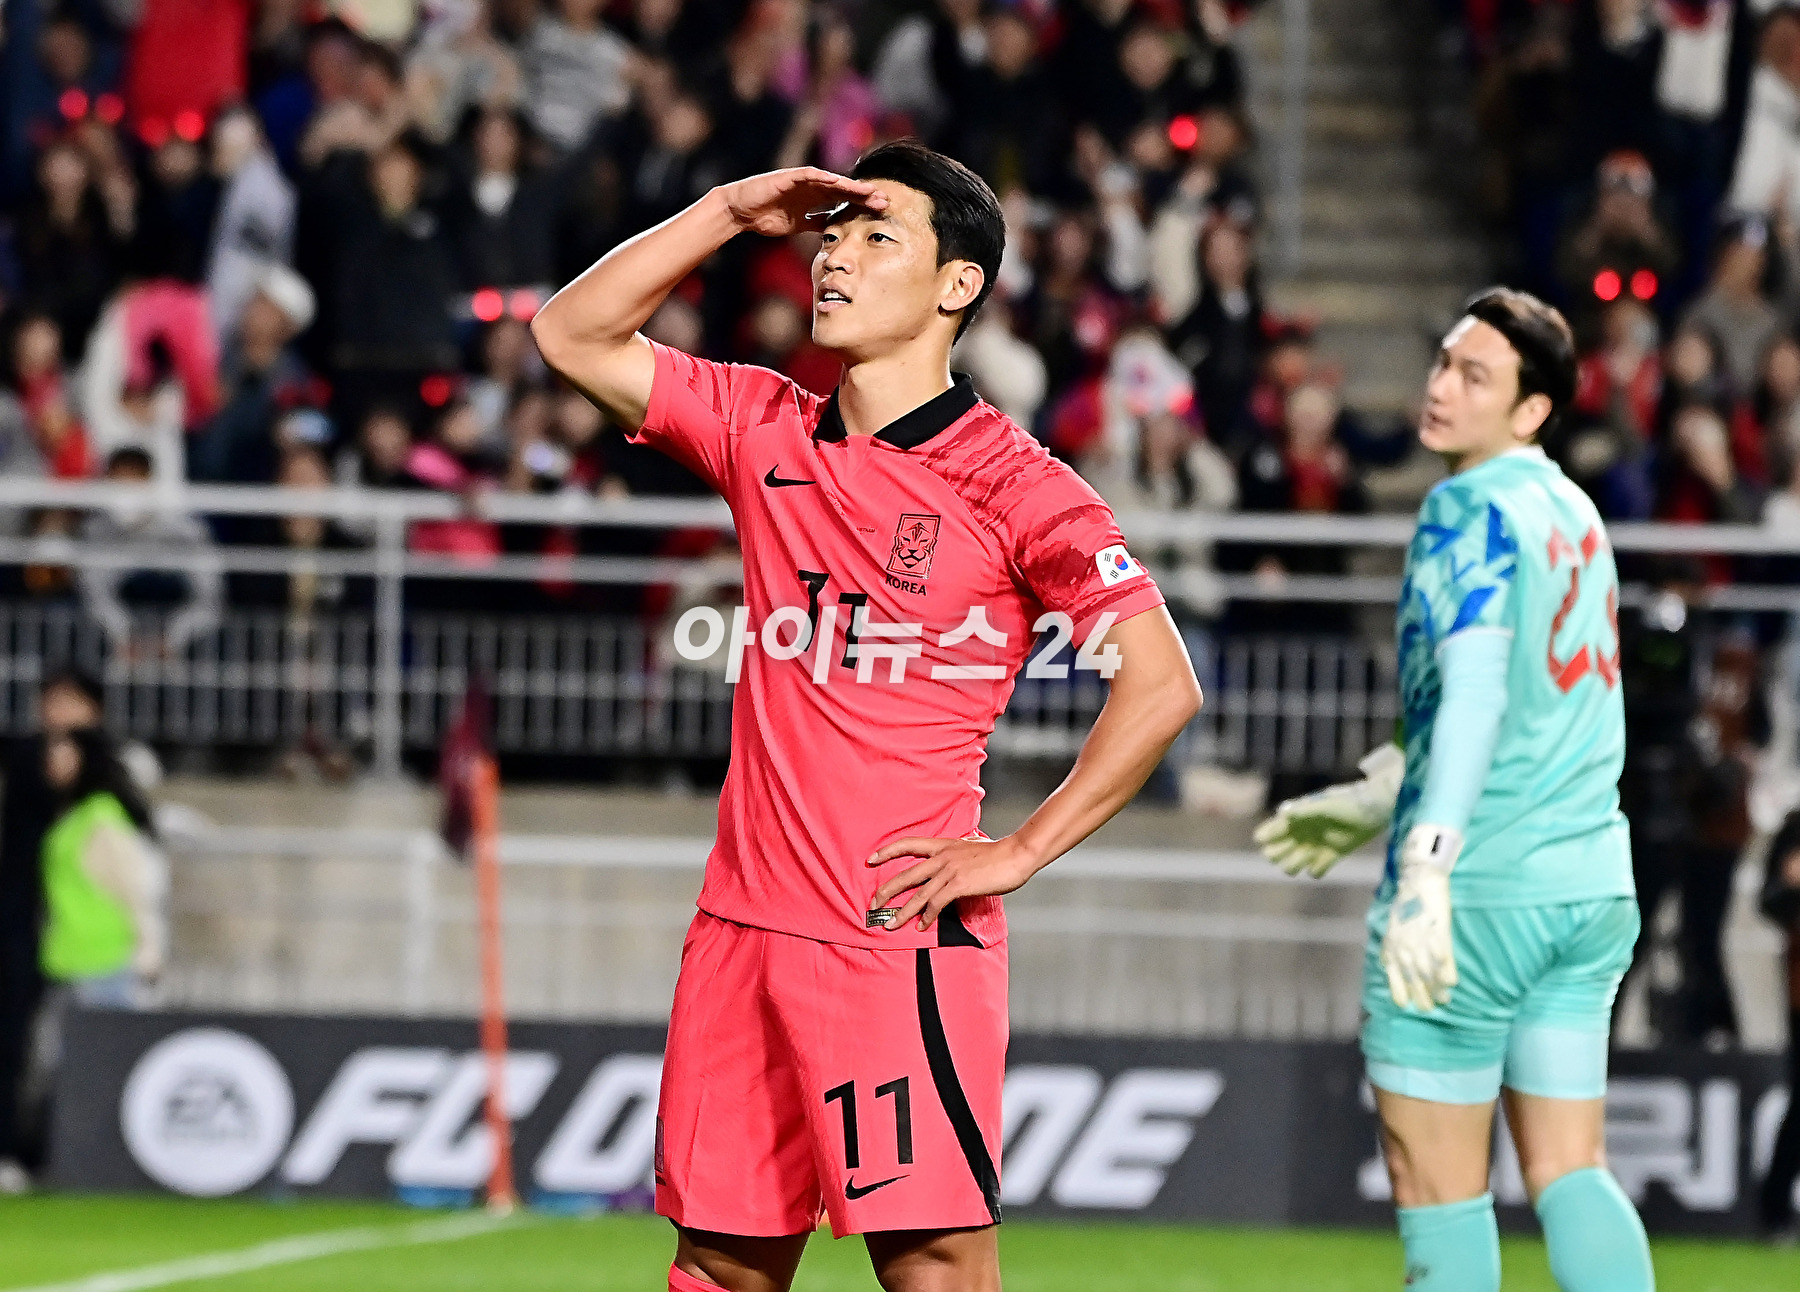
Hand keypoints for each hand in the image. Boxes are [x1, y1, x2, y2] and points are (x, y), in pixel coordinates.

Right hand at [717, 167, 886, 237]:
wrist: (741, 212)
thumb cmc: (767, 216)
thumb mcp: (799, 225)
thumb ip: (817, 224)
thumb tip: (835, 230)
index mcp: (815, 199)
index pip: (844, 200)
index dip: (862, 205)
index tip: (881, 212)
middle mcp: (812, 187)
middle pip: (843, 189)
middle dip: (864, 195)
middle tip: (885, 200)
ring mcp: (801, 181)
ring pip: (831, 181)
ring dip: (850, 185)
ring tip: (868, 191)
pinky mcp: (789, 177)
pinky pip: (809, 175)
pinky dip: (823, 177)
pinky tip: (839, 180)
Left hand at [866, 834, 1040, 931]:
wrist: (1016, 855)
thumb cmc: (997, 852)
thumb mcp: (970, 845)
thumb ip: (956, 851)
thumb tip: (951, 858)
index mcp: (943, 845)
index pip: (908, 843)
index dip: (887, 851)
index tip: (871, 860)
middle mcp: (942, 857)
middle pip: (906, 874)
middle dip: (886, 891)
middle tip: (873, 905)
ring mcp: (950, 871)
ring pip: (918, 894)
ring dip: (902, 912)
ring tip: (891, 924)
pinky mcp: (960, 885)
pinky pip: (937, 904)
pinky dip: (927, 916)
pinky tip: (922, 926)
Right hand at [1254, 743, 1402, 877]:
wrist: (1374, 810)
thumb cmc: (1347, 802)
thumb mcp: (1325, 805)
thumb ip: (1304, 810)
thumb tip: (1283, 813)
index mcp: (1293, 819)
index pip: (1267, 833)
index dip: (1267, 838)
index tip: (1276, 838)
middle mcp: (1299, 835)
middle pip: (1274, 854)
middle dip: (1278, 855)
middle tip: (1295, 846)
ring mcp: (1313, 847)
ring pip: (1291, 866)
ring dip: (1295, 864)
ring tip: (1310, 854)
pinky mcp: (1330, 857)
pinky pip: (1314, 872)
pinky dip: (1316, 869)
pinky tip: (1326, 858)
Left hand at [1380, 825, 1461, 1010]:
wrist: (1418, 882)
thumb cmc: (1404, 906)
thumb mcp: (1389, 929)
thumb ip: (1389, 949)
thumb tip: (1387, 966)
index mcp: (1391, 947)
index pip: (1394, 978)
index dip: (1401, 993)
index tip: (1408, 1005)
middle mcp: (1404, 949)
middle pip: (1413, 980)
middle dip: (1422, 997)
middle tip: (1431, 1007)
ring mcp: (1421, 943)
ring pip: (1429, 974)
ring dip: (1437, 990)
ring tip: (1444, 999)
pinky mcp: (1438, 934)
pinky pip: (1443, 959)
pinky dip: (1446, 973)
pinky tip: (1451, 983)